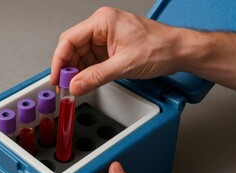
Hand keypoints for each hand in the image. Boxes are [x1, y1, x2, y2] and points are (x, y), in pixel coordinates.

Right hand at [50, 7, 191, 95]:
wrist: (179, 51)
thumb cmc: (160, 47)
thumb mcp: (124, 65)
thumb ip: (96, 76)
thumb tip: (75, 85)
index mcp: (102, 21)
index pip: (69, 40)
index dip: (59, 60)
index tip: (57, 78)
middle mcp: (102, 27)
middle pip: (74, 48)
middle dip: (68, 68)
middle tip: (66, 87)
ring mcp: (107, 38)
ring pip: (82, 56)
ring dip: (78, 72)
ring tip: (76, 87)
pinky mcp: (112, 48)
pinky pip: (93, 60)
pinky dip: (89, 72)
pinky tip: (87, 82)